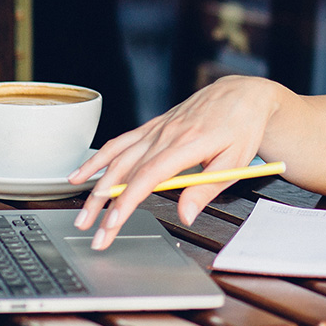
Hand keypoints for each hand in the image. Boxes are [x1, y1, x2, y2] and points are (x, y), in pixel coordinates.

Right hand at [70, 75, 279, 249]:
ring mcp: (159, 127)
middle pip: (128, 171)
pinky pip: (123, 141)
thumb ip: (206, 189)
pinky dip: (100, 157)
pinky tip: (82, 173)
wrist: (243, 94)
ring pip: (119, 157)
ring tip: (82, 212)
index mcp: (189, 143)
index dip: (128, 200)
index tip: (113, 223)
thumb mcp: (235, 162)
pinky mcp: (155, 125)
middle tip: (90, 231)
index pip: (150, 175)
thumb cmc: (242, 127)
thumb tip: (186, 216)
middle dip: (104, 203)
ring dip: (97, 185)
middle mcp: (168, 133)